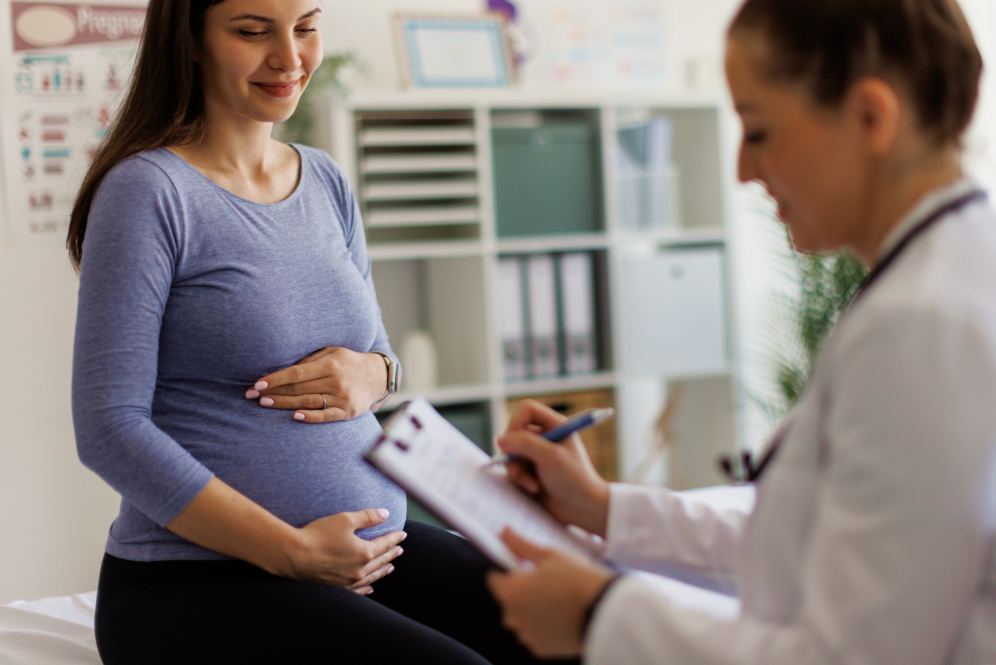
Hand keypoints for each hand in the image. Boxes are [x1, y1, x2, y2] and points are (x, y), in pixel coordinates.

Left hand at [245, 347, 388, 422]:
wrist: (378, 377)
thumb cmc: (349, 362)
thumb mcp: (332, 352)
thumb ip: (310, 359)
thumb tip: (284, 368)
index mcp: (331, 364)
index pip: (296, 372)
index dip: (275, 379)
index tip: (257, 384)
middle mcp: (336, 381)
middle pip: (299, 389)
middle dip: (273, 392)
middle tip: (251, 396)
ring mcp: (343, 398)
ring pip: (308, 402)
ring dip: (284, 404)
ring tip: (264, 404)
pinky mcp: (349, 412)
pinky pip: (326, 416)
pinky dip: (310, 417)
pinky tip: (294, 416)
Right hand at [286, 508, 406, 595]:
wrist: (295, 555)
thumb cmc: (319, 535)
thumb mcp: (345, 520)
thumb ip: (368, 517)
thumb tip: (385, 514)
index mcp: (365, 553)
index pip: (385, 544)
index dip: (395, 538)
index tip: (403, 535)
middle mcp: (360, 570)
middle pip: (381, 561)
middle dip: (391, 554)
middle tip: (400, 550)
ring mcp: (349, 581)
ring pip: (372, 577)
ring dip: (383, 571)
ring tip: (391, 567)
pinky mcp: (337, 587)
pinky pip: (358, 590)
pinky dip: (367, 588)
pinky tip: (371, 587)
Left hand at [486, 529, 615, 657]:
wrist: (604, 609)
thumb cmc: (577, 579)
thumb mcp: (549, 555)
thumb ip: (521, 545)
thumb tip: (504, 531)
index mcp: (512, 593)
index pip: (494, 580)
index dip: (508, 572)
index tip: (523, 570)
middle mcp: (514, 618)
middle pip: (507, 601)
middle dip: (520, 592)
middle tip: (545, 584)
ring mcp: (528, 635)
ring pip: (521, 619)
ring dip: (530, 611)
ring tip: (556, 600)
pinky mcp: (542, 649)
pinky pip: (535, 635)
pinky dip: (543, 627)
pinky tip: (560, 616)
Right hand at [498, 400, 610, 536]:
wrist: (582, 509)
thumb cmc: (574, 479)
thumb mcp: (550, 457)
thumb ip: (525, 444)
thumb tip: (499, 439)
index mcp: (555, 425)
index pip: (526, 410)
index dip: (516, 422)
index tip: (513, 440)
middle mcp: (544, 436)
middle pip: (513, 432)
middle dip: (513, 452)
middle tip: (519, 467)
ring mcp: (535, 453)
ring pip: (510, 452)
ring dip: (516, 470)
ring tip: (531, 484)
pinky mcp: (529, 470)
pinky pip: (512, 468)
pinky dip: (519, 479)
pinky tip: (534, 488)